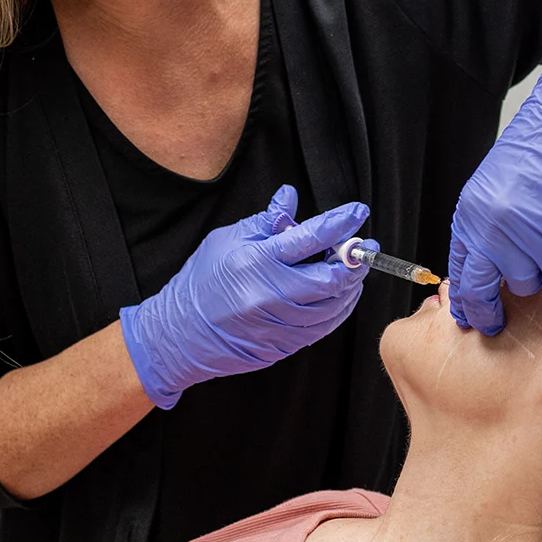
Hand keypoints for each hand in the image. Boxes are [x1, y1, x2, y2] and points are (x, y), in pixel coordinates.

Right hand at [120, 185, 370, 407]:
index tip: (357, 212)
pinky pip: (325, 327)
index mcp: (257, 262)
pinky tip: (341, 294)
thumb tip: (290, 196)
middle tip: (362, 245)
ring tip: (352, 268)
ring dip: (352, 285)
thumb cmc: (201, 282)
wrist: (180, 334)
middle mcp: (271, 295)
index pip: (311, 238)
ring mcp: (280, 324)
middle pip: (333, 277)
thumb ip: (266, 221)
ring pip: (335, 305)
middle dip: (354, 259)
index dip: (340, 223)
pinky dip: (340, 308)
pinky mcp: (284, 345)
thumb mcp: (227, 240)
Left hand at [447, 39, 541, 334]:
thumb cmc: (540, 150)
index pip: (459, 270)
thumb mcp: (496, 187)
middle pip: (481, 288)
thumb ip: (488, 226)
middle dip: (487, 311)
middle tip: (495, 324)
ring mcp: (522, 239)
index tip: (469, 316)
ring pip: (526, 284)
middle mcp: (490, 230)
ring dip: (538, 272)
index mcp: (470, 214)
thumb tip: (489, 265)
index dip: (464, 298)